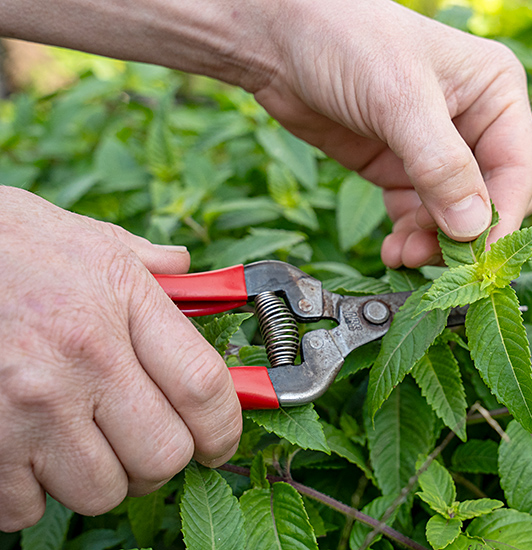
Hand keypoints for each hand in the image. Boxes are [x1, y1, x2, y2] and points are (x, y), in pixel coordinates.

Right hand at [0, 187, 241, 531]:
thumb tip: (187, 271)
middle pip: (164, 456)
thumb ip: (150, 267)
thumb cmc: (8, 245)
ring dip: (100, 477)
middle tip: (143, 441)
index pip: (205, 388)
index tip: (220, 442)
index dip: (226, 427)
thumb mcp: (90, 239)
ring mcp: (28, 407)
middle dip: (162, 459)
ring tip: (80, 441)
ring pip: (102, 491)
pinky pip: (27, 508)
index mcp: (120, 304)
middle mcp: (81, 360)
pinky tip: (29, 452)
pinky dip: (32, 493)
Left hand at [253, 0, 531, 266]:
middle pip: (492, 199)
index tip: (477, 259)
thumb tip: (473, 229)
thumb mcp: (399, 99)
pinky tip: (393, 249)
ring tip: (402, 254)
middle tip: (434, 257)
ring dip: (434, 243)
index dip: (501, 219)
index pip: (517, 170)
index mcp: (495, 92)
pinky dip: (411, 237)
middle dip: (466, 234)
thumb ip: (441, 165)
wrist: (277, 39)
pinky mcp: (401, 167)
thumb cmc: (345, 40)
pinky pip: (420, 216)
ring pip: (456, 216)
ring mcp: (437, 148)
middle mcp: (474, 121)